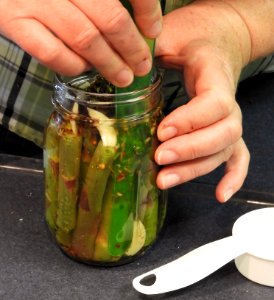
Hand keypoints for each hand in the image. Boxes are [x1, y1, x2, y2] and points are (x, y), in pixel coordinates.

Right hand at [0, 0, 161, 86]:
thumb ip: (106, 1)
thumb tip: (144, 24)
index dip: (147, 10)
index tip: (153, 32)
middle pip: (110, 18)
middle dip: (132, 47)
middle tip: (142, 66)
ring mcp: (35, 1)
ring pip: (85, 38)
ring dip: (109, 63)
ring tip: (124, 77)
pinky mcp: (14, 22)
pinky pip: (52, 53)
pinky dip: (73, 65)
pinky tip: (83, 67)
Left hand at [154, 1, 251, 201]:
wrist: (217, 38)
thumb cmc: (193, 36)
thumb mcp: (169, 34)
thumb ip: (149, 50)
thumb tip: (116, 70)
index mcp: (216, 75)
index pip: (214, 103)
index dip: (191, 121)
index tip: (162, 131)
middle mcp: (228, 101)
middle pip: (223, 133)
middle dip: (190, 150)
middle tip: (159, 157)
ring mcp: (229, 119)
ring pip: (224, 149)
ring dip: (196, 169)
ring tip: (165, 179)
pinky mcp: (226, 129)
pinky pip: (238, 155)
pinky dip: (232, 176)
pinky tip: (220, 195)